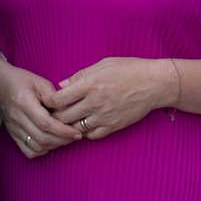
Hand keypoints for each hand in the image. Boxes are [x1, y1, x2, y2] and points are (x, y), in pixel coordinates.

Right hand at [0, 64, 80, 157]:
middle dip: (63, 140)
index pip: (46, 123)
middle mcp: (17, 118)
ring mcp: (13, 128)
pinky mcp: (12, 134)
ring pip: (36, 147)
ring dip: (54, 146)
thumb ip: (55, 99)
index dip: (63, 131)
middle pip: (42, 138)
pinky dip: (41, 151)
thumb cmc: (22, 81)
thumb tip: (69, 114)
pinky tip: (50, 144)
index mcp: (24, 102)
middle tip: (76, 136)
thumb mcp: (41, 83)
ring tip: (66, 139)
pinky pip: (27, 150)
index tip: (77, 132)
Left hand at [45, 57, 174, 139]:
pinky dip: (84, 133)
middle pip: (64, 117)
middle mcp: (95, 102)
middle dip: (54, 117)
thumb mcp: (104, 64)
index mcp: (90, 84)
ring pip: (76, 129)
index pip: (59, 99)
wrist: (154, 84)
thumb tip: (61, 85)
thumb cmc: (129, 69)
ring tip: (65, 122)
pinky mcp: (114, 126)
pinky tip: (83, 126)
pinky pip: (92, 136)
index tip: (46, 101)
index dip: (48, 102)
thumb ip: (80, 75)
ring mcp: (104, 116)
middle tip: (50, 115)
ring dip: (68, 127)